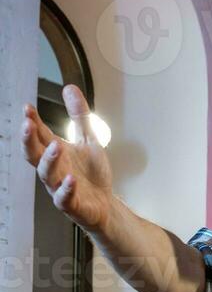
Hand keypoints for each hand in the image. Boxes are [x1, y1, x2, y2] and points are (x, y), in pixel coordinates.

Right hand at [21, 85, 113, 233]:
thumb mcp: (88, 139)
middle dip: (28, 140)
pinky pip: (64, 198)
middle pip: (33, 154)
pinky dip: (66, 189)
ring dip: (49, 160)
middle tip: (28, 124)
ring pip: (47, 174)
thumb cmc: (91, 174)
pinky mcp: (71, 204)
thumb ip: (79, 116)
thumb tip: (69, 87)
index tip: (27, 107)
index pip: (38, 135)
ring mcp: (59, 187)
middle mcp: (53, 169)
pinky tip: (71, 179)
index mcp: (54, 152)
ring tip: (56, 146)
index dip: (31, 121)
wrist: (104, 204)